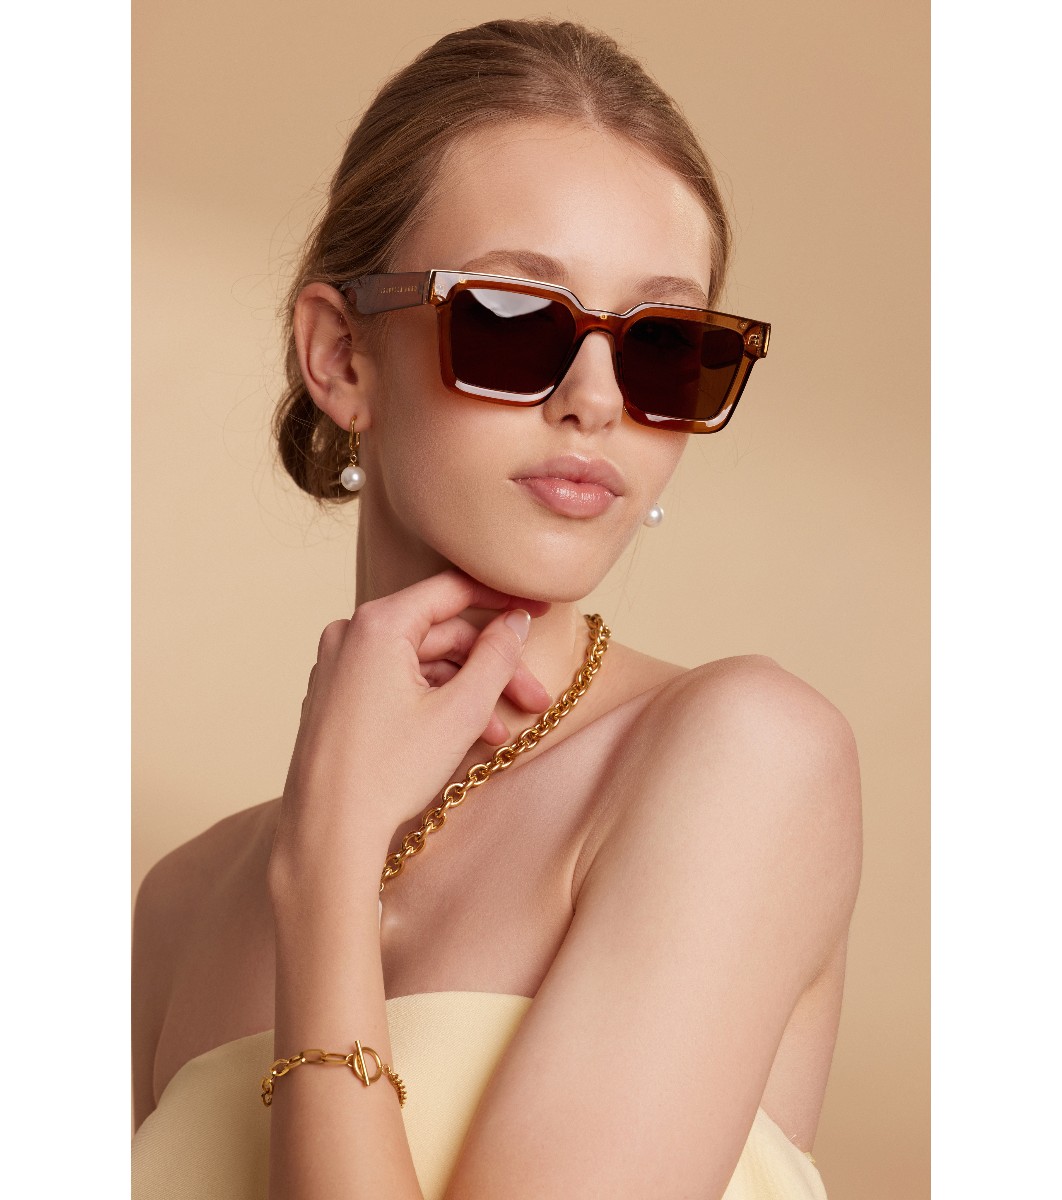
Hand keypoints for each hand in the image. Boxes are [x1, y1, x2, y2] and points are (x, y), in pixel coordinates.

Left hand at [269, 570, 550, 904]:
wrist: (329, 831)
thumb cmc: (388, 771)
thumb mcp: (460, 710)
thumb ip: (497, 656)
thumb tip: (516, 621)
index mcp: (377, 624)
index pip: (452, 591)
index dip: (502, 599)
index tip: (540, 610)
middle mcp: (350, 635)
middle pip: (440, 635)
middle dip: (491, 668)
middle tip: (534, 698)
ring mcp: (339, 666)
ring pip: (421, 664)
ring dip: (466, 692)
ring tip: (501, 733)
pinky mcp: (337, 696)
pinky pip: (397, 683)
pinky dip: (433, 703)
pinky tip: (466, 736)